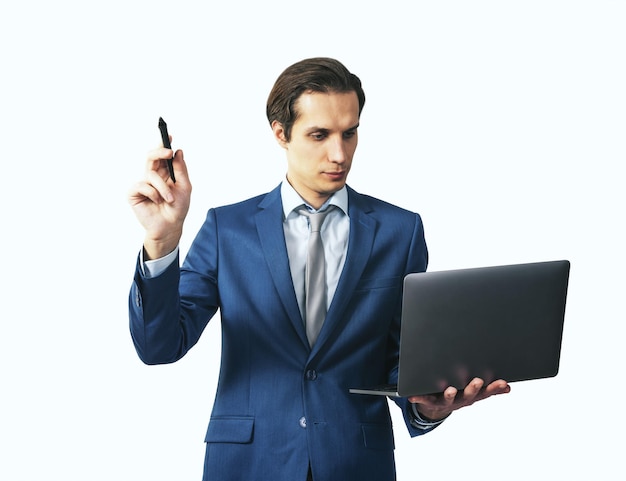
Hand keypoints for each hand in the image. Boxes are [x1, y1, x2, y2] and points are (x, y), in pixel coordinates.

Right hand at [128, 144, 191, 258]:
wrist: (170, 227)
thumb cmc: (178, 208)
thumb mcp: (184, 187)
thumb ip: (181, 169)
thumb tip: (178, 151)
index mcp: (165, 173)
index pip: (162, 155)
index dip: (164, 144)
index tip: (169, 135)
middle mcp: (152, 176)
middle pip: (151, 156)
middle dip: (159, 151)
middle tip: (168, 151)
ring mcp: (142, 184)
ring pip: (151, 174)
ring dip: (163, 187)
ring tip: (169, 199)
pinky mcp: (134, 193)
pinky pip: (142, 186)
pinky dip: (153, 194)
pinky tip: (156, 202)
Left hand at [408, 378, 510, 420]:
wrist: (436, 408)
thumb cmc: (457, 395)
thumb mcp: (474, 392)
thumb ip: (490, 390)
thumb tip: (508, 387)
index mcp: (470, 396)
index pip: (485, 392)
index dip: (494, 388)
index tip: (502, 382)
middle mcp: (459, 400)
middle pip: (468, 396)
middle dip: (473, 389)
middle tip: (477, 381)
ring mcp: (444, 401)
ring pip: (448, 399)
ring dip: (449, 395)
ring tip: (450, 390)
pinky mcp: (429, 401)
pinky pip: (423, 400)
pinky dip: (418, 398)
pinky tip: (412, 396)